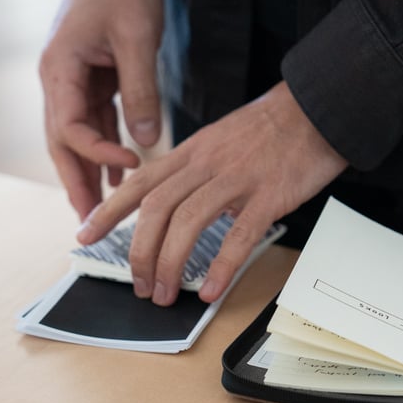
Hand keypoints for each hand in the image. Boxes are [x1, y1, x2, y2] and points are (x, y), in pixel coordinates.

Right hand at [39, 0, 163, 219]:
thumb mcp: (137, 38)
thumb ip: (141, 90)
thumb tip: (146, 142)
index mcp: (59, 70)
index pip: (69, 128)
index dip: (98, 154)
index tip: (133, 165)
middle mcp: (59, 81)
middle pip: (61, 144)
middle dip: (76, 183)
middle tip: (90, 223)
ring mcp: (73, 82)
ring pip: (77, 139)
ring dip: (90, 174)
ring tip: (103, 212)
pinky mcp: (92, 81)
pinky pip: (96, 124)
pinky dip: (107, 151)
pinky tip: (121, 177)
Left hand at [76, 81, 348, 305]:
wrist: (317, 107)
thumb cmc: (273, 130)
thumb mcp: (221, 141)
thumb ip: (197, 170)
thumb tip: (179, 207)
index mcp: (192, 152)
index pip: (138, 182)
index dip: (108, 211)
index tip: (85, 236)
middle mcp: (205, 164)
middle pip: (156, 209)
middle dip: (139, 252)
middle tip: (139, 285)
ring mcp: (236, 179)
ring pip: (187, 223)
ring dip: (170, 264)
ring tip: (167, 294)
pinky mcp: (268, 195)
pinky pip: (238, 235)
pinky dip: (220, 266)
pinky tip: (210, 289)